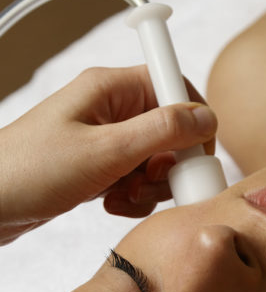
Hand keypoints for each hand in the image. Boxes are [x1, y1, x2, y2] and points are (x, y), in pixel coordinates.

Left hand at [0, 65, 216, 242]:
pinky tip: (110, 205)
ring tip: (122, 198)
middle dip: (170, 163)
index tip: (194, 157)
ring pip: (156, 160)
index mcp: (111, 89)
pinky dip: (132, 197)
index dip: (192, 122)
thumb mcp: (105, 152)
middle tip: (152, 184)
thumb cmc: (32, 171)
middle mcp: (110, 109)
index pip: (174, 86)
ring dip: (151, 186)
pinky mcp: (98, 167)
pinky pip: (136, 179)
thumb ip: (161, 132)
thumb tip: (208, 119)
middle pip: (170, 129)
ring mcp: (104, 139)